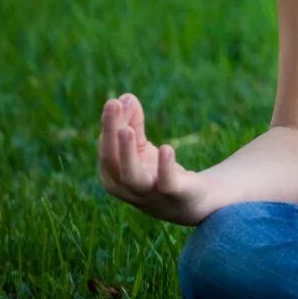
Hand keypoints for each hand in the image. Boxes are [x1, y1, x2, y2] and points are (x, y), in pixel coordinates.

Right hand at [97, 93, 212, 225]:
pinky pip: (166, 183)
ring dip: (127, 152)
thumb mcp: (142, 147)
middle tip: (113, 104)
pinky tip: (166, 147)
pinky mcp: (173, 194)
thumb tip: (125, 97)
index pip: (106, 149)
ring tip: (127, 129)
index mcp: (113, 176)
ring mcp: (149, 194)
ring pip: (131, 176)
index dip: (109, 125)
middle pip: (112, 160)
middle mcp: (126, 187)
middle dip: (111, 131)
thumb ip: (133, 123)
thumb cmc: (157, 172)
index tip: (116, 100)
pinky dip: (165, 166)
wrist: (191, 201)